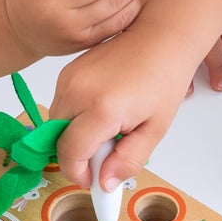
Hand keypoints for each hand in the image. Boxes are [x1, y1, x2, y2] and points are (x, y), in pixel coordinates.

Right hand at [51, 24, 206, 189]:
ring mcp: (69, 78)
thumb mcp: (155, 128)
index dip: (79, 173)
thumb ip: (128, 160)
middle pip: (58, 140)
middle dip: (78, 155)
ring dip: (76, 134)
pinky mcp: (67, 71)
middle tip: (108, 151)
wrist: (161, 36)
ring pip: (57, 123)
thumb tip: (104, 183)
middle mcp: (78, 91)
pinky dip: (75, 116)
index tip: (93, 180)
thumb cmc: (164, 79)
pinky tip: (102, 110)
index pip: (70, 154)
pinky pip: (61, 105)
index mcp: (102, 109)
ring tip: (109, 127)